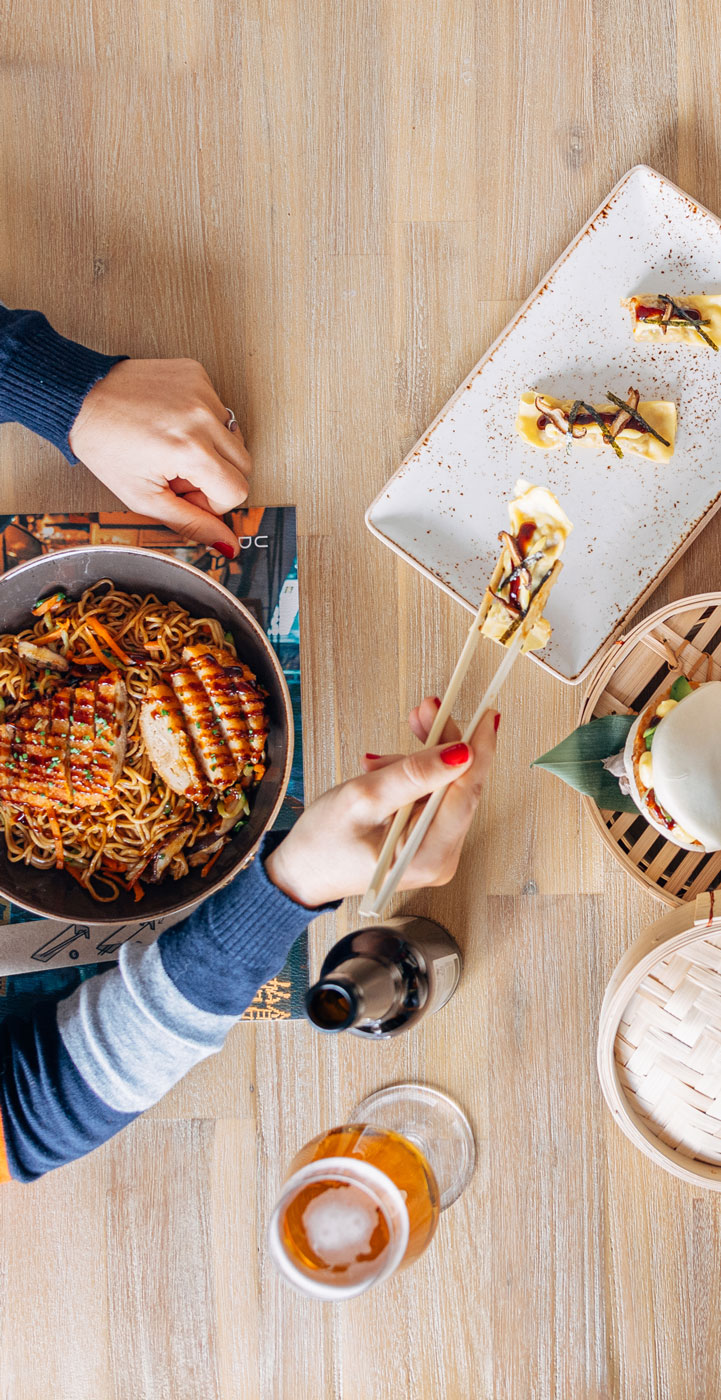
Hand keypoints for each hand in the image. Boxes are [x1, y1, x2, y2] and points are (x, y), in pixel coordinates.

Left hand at [68, 359, 251, 555]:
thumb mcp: (145, 498)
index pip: (238, 491)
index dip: (212, 501)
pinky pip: (219, 409)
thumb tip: (229, 546)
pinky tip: (172, 423)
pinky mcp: (196, 373)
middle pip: (243, 465)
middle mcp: (202, 416)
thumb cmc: (105, 447)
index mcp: (191, 450)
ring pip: (234, 437)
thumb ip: (193, 525)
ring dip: (209, 449)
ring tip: (172, 447)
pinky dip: (201, 422)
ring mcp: (202, 390)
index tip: (183, 492)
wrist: (81, 399)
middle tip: (177, 472)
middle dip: (216, 477)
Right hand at [265, 696, 498, 906]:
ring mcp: (435, 850)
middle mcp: (440, 857)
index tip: (486, 715)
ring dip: (417, 763)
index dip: (478, 749)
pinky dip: (411, 778)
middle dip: (440, 746)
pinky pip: (430, 798)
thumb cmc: (322, 843)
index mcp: (428, 854)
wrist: (301, 872)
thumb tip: (459, 753)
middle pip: (459, 787)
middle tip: (425, 710)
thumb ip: (412, 775)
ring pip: (443, 788)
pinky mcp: (426, 841)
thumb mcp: (363, 798)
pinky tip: (383, 773)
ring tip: (377, 761)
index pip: (466, 793)